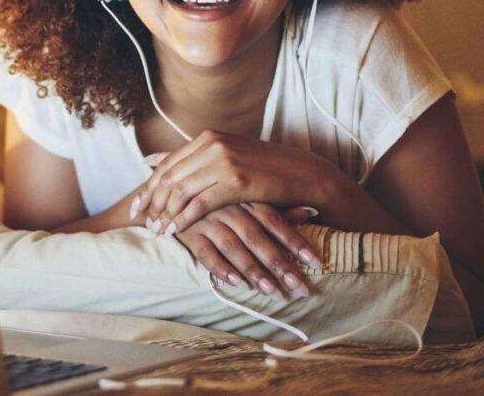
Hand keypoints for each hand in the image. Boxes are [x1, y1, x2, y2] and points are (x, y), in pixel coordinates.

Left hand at [131, 130, 340, 234]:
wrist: (303, 173)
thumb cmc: (264, 169)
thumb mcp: (226, 156)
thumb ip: (190, 158)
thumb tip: (150, 159)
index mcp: (208, 138)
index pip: (167, 163)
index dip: (148, 186)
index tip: (135, 205)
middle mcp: (212, 145)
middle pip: (169, 176)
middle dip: (151, 201)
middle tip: (140, 220)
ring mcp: (224, 161)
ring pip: (181, 190)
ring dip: (165, 213)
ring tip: (155, 230)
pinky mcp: (236, 181)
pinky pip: (200, 203)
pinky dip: (183, 219)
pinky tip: (174, 231)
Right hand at [173, 203, 321, 296]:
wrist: (167, 191)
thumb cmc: (214, 196)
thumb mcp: (244, 195)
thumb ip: (275, 205)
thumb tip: (310, 212)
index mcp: (244, 196)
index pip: (274, 220)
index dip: (295, 241)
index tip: (315, 262)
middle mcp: (227, 207)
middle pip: (257, 237)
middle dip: (279, 263)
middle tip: (299, 287)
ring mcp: (206, 219)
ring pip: (233, 247)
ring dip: (254, 271)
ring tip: (273, 292)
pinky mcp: (187, 232)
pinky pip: (205, 252)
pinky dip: (220, 267)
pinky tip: (236, 283)